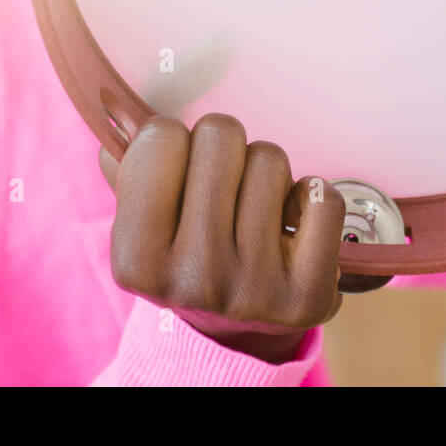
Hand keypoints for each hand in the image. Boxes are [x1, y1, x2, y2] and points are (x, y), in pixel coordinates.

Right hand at [99, 114, 346, 363]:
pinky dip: (311, 198)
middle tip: (221, 188)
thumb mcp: (142, 221)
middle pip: (221, 136)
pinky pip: (322, 198)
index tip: (177, 170)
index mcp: (136, 260)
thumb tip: (122, 112)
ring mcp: (252, 288)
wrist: (233, 334)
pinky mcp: (307, 294)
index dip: (173, 140)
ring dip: (266, 174)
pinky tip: (293, 226)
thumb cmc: (186, 256)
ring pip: (270, 159)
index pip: (161, 138)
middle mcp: (192, 278)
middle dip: (224, 150)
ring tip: (253, 211)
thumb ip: (129, 164)